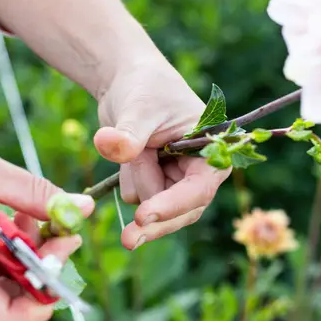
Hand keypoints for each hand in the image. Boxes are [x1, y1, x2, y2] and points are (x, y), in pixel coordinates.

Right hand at [0, 132, 93, 320]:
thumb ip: (37, 194)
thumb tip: (82, 208)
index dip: (41, 307)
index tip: (57, 262)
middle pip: (9, 305)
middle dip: (40, 269)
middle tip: (58, 227)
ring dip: (24, 257)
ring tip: (25, 212)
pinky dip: (3, 254)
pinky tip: (2, 218)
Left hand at [94, 61, 230, 249]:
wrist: (127, 81)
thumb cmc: (144, 87)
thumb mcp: (136, 108)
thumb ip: (128, 134)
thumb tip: (110, 145)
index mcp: (211, 152)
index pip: (197, 189)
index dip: (172, 206)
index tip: (143, 216)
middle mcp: (199, 172)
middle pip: (181, 211)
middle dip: (154, 221)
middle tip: (128, 240)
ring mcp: (177, 180)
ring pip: (154, 205)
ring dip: (136, 182)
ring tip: (132, 146)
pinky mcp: (155, 183)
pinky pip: (137, 197)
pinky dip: (127, 180)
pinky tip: (128, 156)